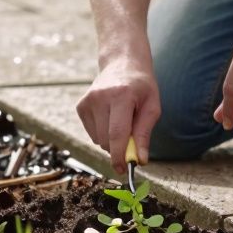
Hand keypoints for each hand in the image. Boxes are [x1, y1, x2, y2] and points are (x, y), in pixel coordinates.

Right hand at [76, 58, 160, 172]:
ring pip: (98, 140)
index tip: (123, 169)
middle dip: (119, 148)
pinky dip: (102, 133)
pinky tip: (110, 117)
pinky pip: (91, 134)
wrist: (122, 63)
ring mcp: (87, 101)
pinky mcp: (80, 106)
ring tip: (121, 121)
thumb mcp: (152, 107)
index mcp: (121, 95)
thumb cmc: (141, 87)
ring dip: (111, 141)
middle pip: (106, 140)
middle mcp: (100, 97)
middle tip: (132, 140)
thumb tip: (139, 160)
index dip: (120, 155)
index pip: (117, 133)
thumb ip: (144, 134)